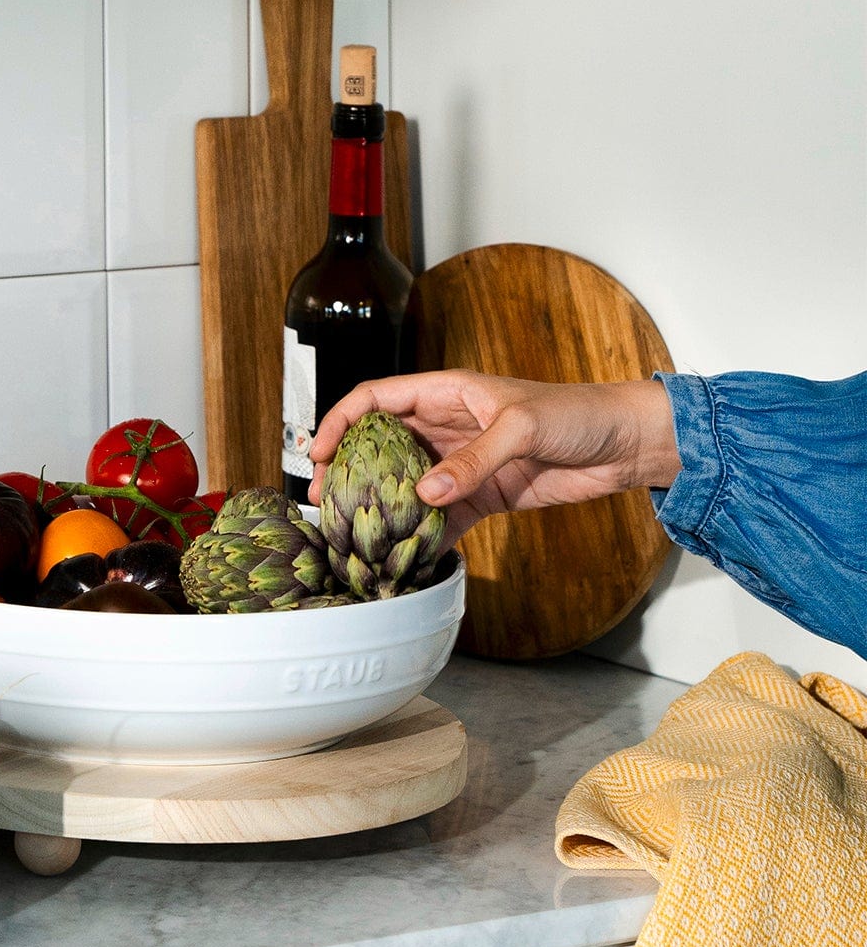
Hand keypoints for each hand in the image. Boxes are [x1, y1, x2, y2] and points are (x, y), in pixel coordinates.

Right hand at [308, 373, 680, 541]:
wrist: (626, 445)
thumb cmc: (578, 413)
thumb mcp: (522, 427)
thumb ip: (473, 460)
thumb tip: (425, 492)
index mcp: (447, 393)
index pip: (376, 398)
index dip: (342, 421)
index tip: (318, 452)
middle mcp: (446, 426)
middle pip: (381, 444)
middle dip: (349, 469)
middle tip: (325, 500)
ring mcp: (462, 463)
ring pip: (406, 483)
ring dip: (382, 506)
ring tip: (354, 530)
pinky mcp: (482, 495)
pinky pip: (441, 516)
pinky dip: (423, 535)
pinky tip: (406, 554)